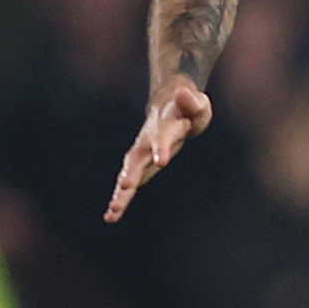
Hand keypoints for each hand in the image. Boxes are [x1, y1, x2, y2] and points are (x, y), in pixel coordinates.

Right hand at [104, 77, 212, 222]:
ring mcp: (141, 155)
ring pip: (129, 174)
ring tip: (112, 212)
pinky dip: (121, 198)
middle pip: (137, 159)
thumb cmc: (188, 108)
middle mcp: (147, 142)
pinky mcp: (140, 167)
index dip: (161, 147)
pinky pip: (129, 184)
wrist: (168, 108)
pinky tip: (111, 216)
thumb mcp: (197, 104)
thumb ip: (192, 101)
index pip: (162, 137)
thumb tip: (186, 91)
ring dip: (122, 192)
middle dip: (132, 173)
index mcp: (164, 127)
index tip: (162, 161)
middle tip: (125, 187)